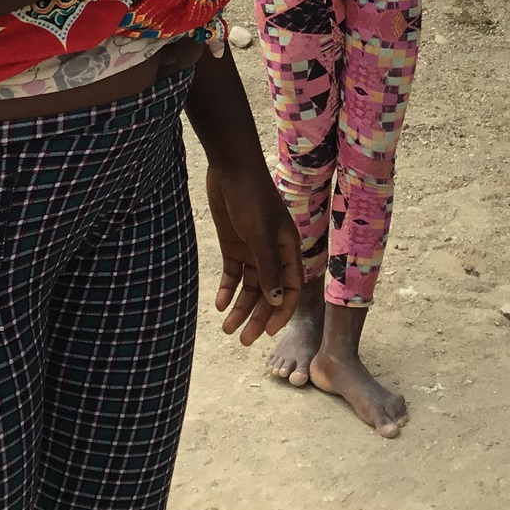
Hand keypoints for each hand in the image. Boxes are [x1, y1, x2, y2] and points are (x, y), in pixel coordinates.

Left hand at [206, 155, 303, 346]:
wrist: (230, 169)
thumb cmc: (252, 198)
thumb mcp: (261, 235)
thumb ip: (269, 268)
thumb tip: (277, 300)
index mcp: (288, 249)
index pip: (290, 289)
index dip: (281, 311)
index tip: (268, 333)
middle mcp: (273, 253)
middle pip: (268, 293)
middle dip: (257, 316)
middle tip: (242, 339)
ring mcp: (253, 250)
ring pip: (249, 287)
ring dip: (240, 308)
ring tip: (227, 328)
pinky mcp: (234, 245)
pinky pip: (233, 275)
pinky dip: (227, 290)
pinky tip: (219, 304)